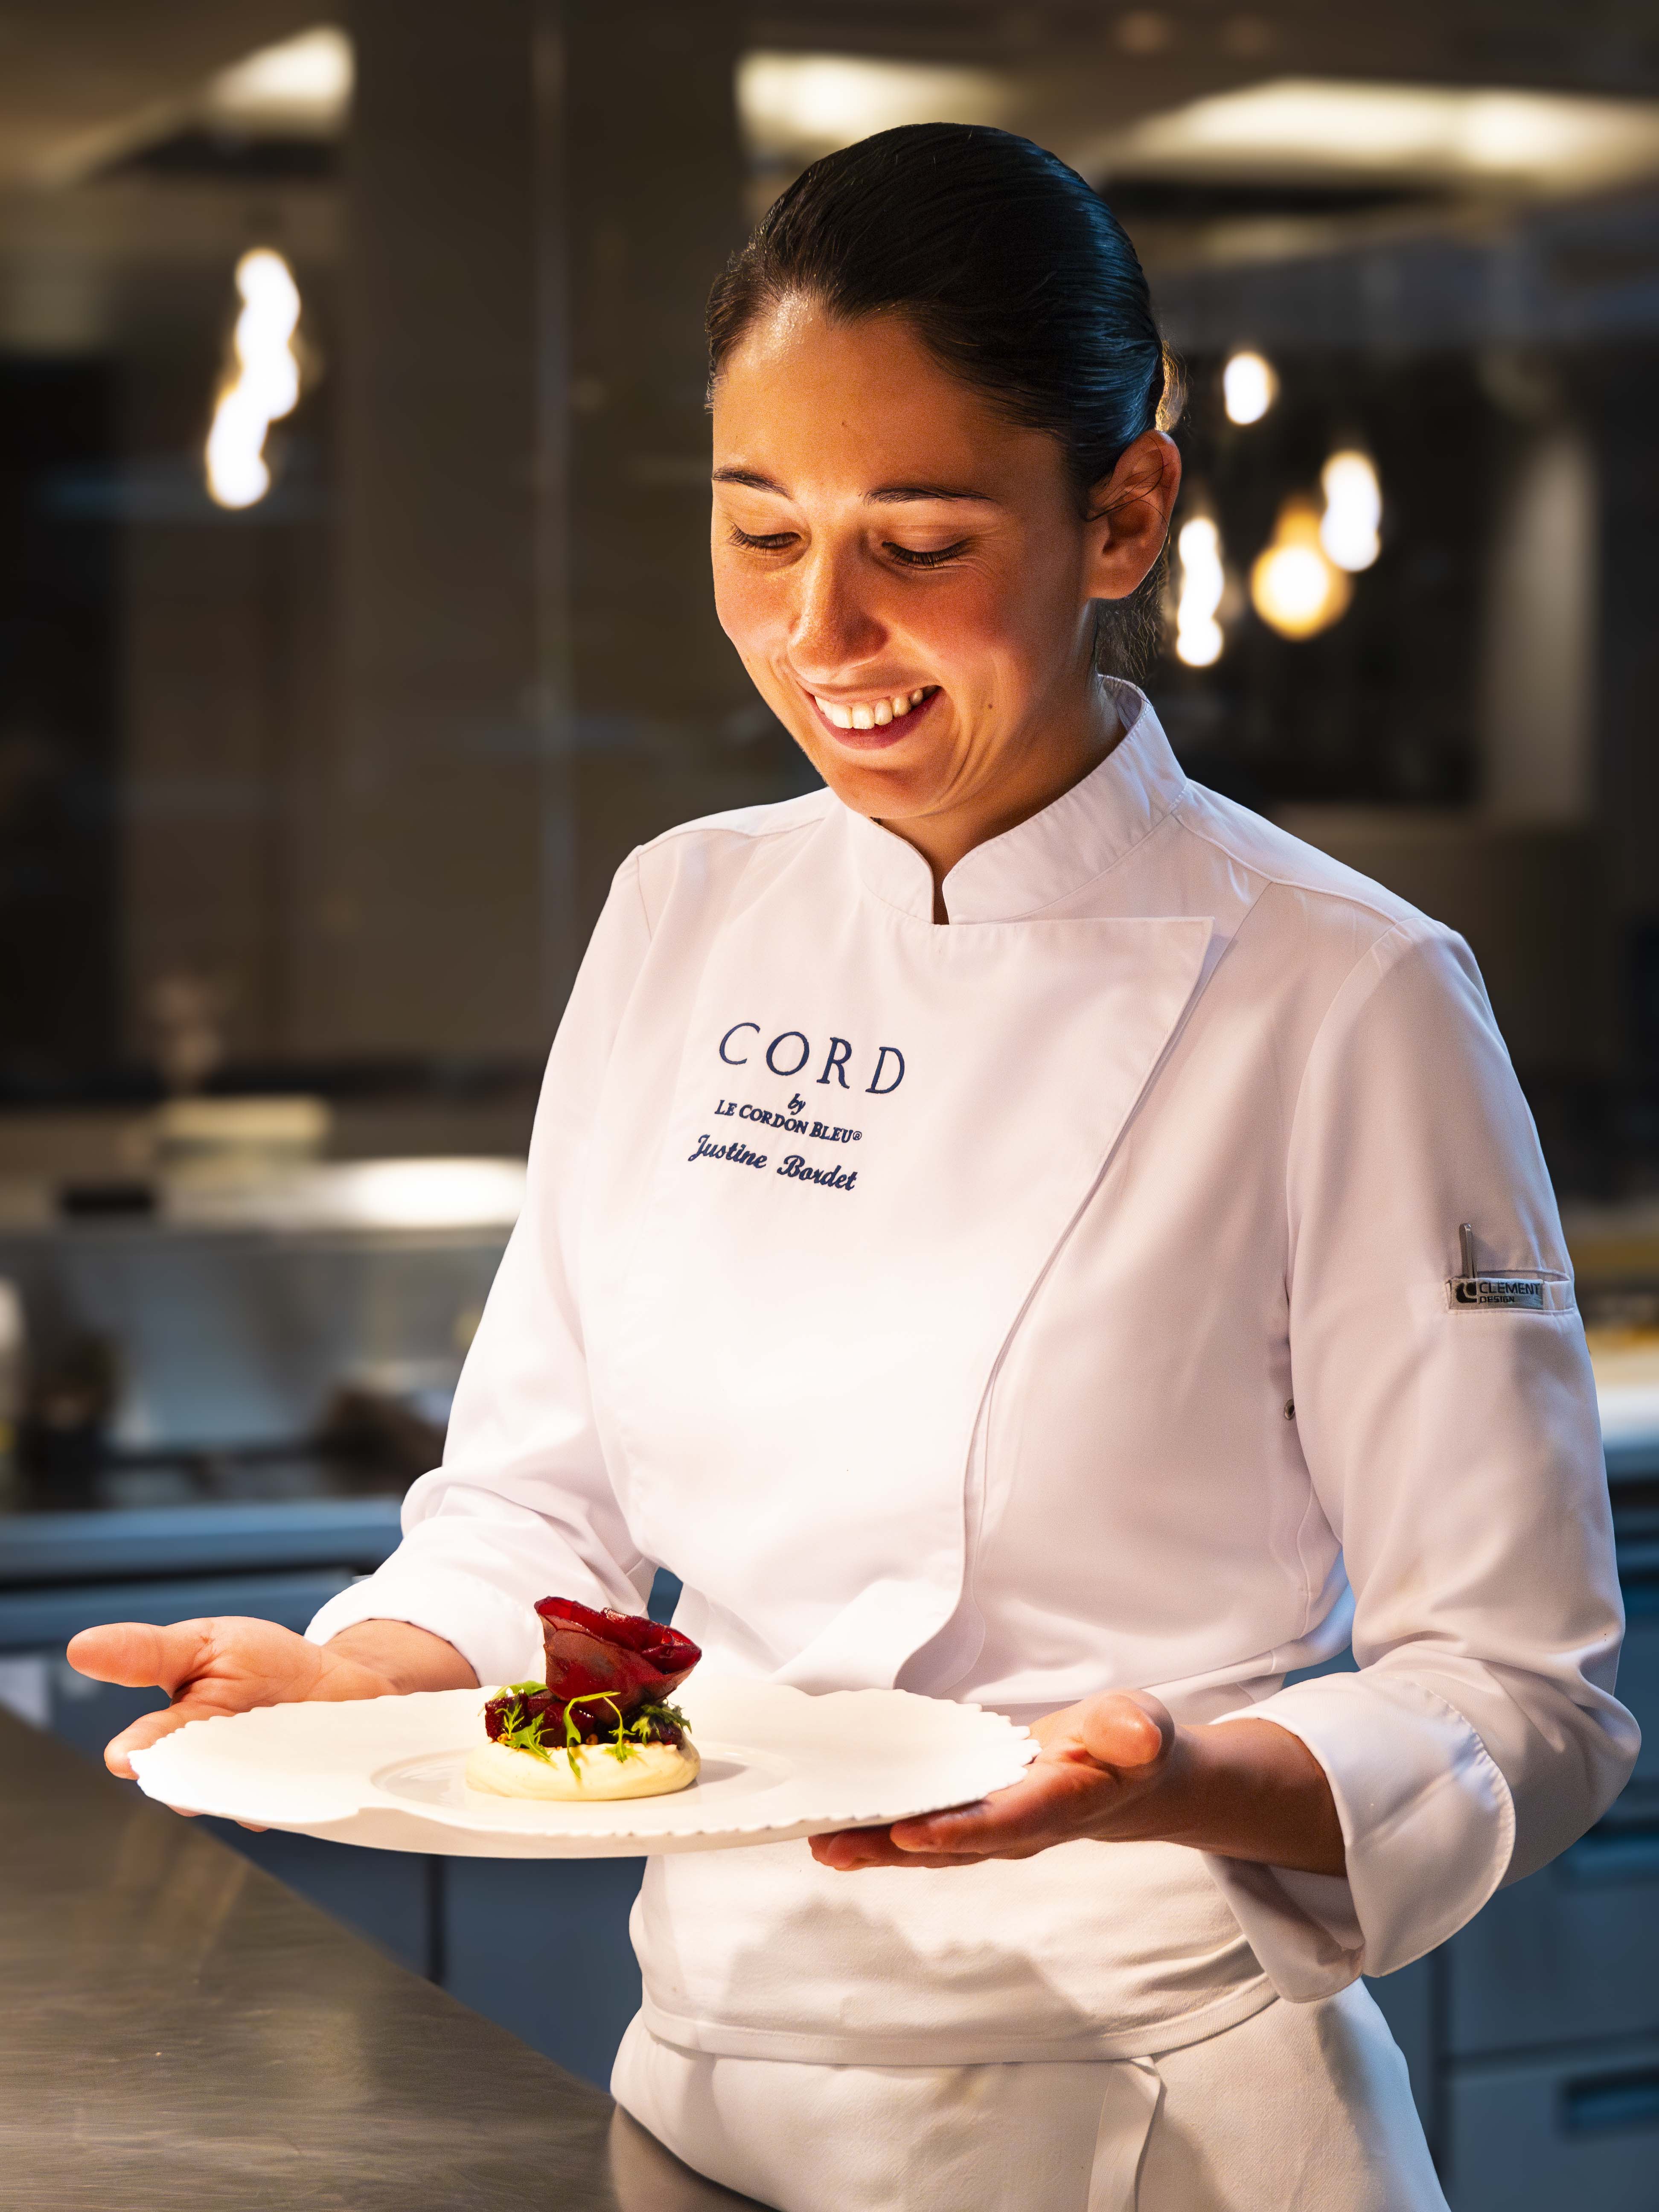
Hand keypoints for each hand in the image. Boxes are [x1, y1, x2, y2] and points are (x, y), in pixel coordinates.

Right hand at [67, 1616, 476, 1785]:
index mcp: (174, 1729)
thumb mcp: (204, 1642)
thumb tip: (81, 1648)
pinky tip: (290, 1782)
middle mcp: (204, 1766)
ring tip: (255, 1769)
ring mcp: (246, 1785)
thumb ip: (149, 1652)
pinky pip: (280, 1805)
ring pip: (231, 1799)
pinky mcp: (286, 1798)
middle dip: (187, 1782)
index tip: (125, 1757)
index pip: (147, 1742)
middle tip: (188, 1784)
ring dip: (239, 1789)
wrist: (333, 1683)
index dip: (137, 1749)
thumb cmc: (260, 1663)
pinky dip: (284, 1793)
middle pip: (188, 1781)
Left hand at [810, 1691, 1344, 1877]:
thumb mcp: (1139, 1726)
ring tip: (817, 1842)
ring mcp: (990, 1827)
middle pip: (950, 1845)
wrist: (1127, 1776)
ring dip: (873, 1847)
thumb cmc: (1128, 1744)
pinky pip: (920, 1829)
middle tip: (832, 1845)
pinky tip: (836, 1830)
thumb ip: (1134, 1731)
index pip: (1007, 1822)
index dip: (960, 1829)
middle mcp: (1018, 1827)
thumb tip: (1142, 1738)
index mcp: (1059, 1804)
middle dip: (892, 1848)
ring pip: (926, 1844)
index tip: (910, 1829)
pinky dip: (878, 1832)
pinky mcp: (970, 1816)